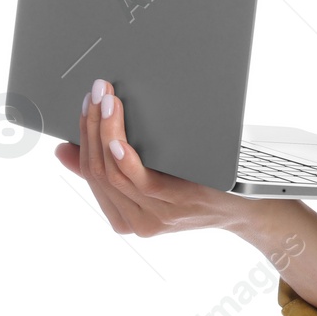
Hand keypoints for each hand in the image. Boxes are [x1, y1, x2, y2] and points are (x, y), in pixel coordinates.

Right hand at [54, 78, 248, 236]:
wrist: (249, 206)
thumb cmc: (201, 185)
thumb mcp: (151, 178)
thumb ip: (113, 168)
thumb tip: (67, 150)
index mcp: (125, 216)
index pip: (91, 174)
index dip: (81, 139)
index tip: (82, 108)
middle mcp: (136, 220)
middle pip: (98, 171)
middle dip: (91, 128)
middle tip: (94, 95)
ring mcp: (154, 214)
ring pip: (112, 172)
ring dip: (104, 132)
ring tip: (106, 102)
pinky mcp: (174, 203)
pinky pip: (137, 179)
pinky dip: (122, 156)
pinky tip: (118, 138)